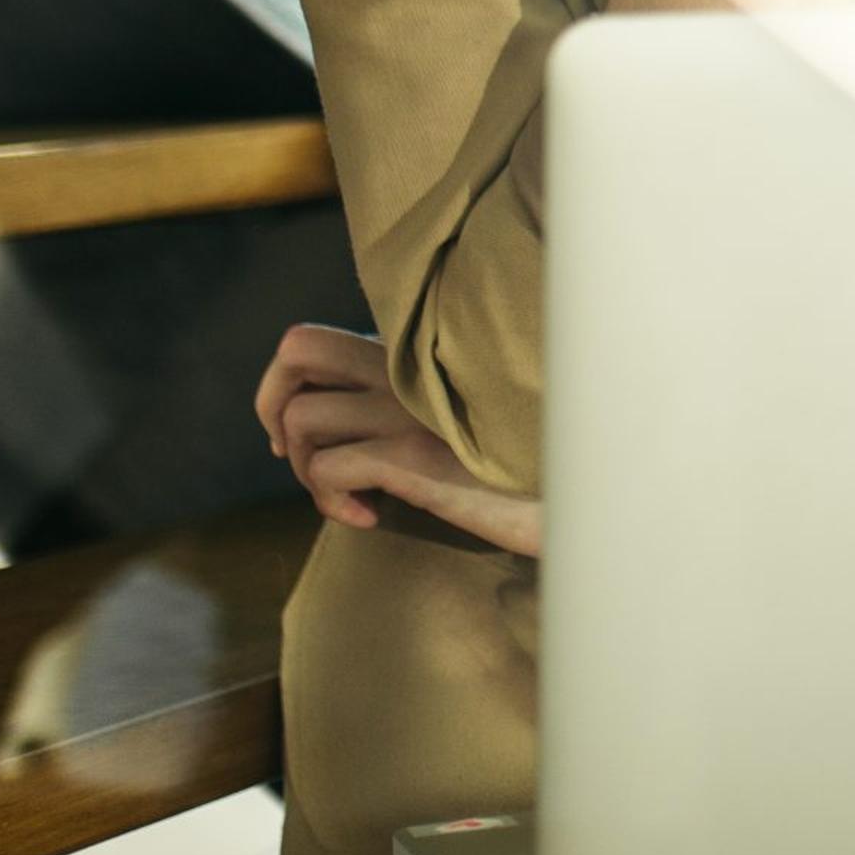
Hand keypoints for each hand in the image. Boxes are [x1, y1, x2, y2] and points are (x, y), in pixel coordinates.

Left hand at [255, 323, 543, 556]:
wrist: (582, 484)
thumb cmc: (533, 458)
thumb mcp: (473, 411)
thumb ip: (423, 396)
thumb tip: (363, 423)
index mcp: (421, 352)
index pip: (322, 337)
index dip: (292, 382)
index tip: (310, 432)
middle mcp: (410, 368)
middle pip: (297, 349)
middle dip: (272, 401)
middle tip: (293, 449)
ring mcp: (410, 410)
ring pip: (301, 417)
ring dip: (304, 467)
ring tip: (347, 495)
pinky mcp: (414, 456)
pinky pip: (327, 470)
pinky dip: (329, 502)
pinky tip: (369, 517)